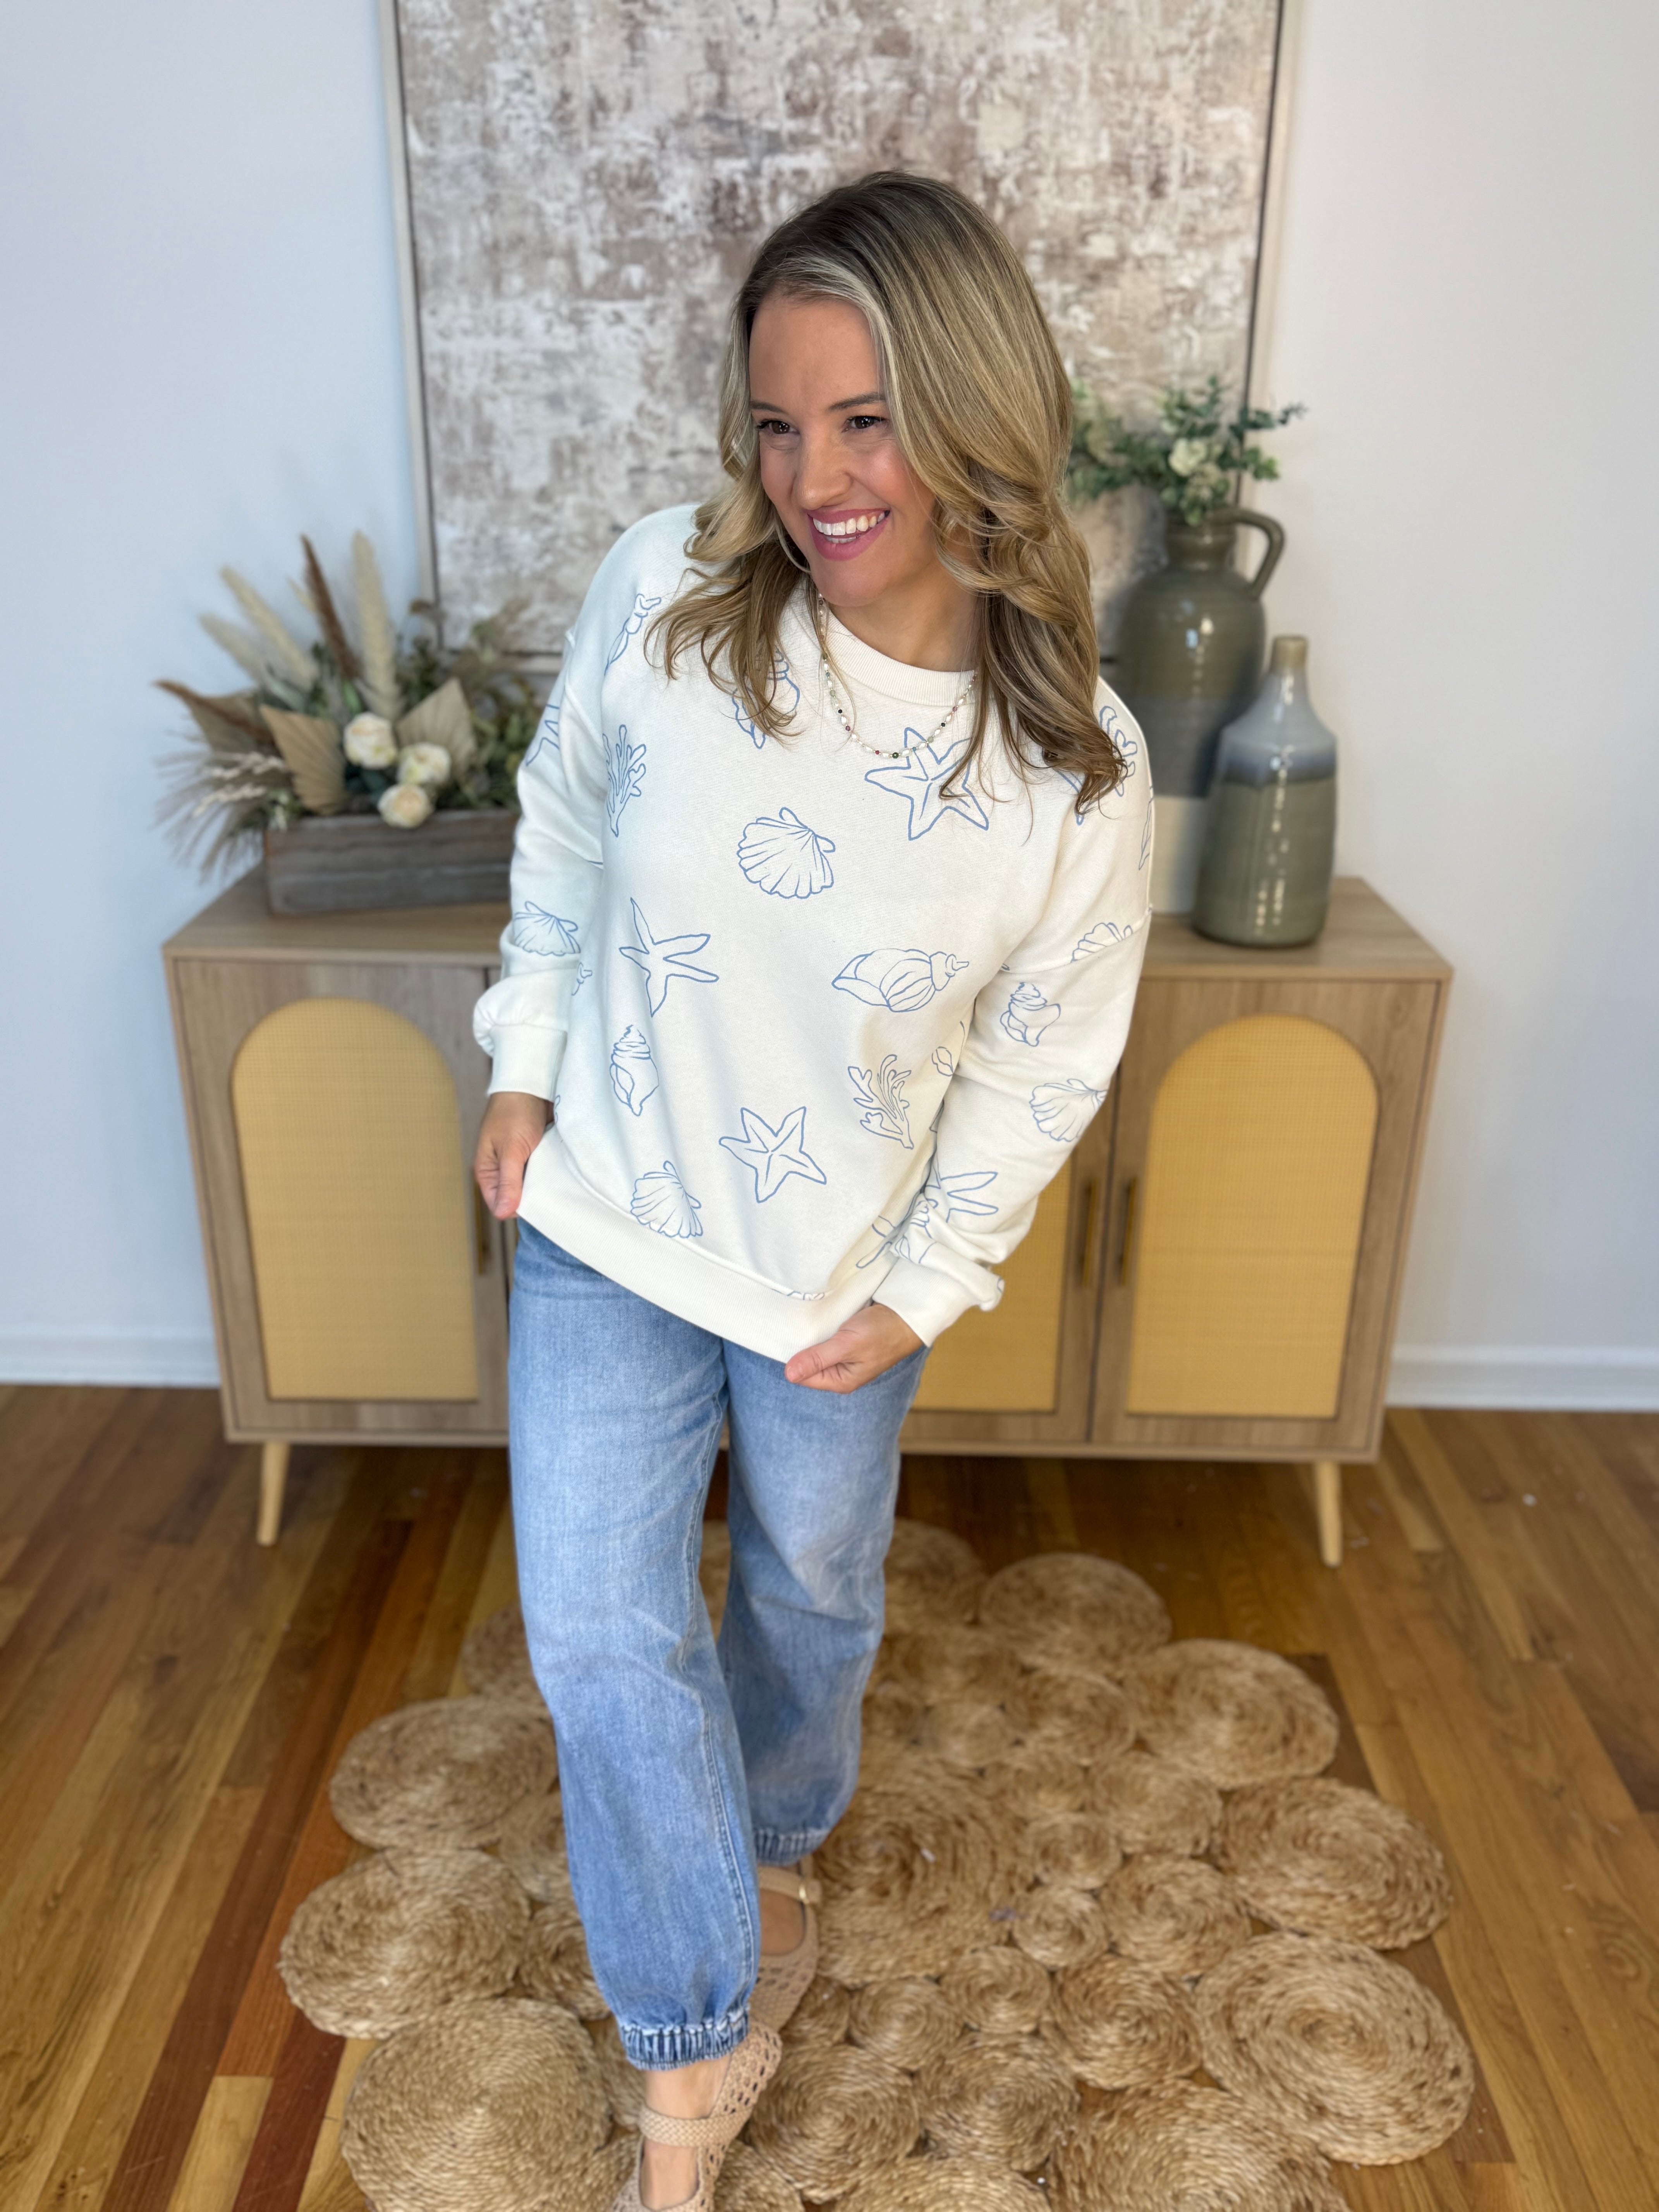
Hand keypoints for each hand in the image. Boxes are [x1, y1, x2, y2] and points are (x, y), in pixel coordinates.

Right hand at [473, 1090, 551, 1218]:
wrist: (531, 1083)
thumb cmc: (515, 1111)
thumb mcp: (511, 1150)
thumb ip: (509, 1181)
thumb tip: (502, 1213)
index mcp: (488, 1171)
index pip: (500, 1205)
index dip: (518, 1208)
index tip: (539, 1206)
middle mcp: (502, 1170)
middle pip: (518, 1197)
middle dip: (533, 1197)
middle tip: (552, 1196)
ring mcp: (520, 1162)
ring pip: (533, 1185)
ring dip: (544, 1185)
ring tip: (557, 1183)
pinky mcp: (536, 1154)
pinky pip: (544, 1172)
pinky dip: (551, 1172)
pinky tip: (561, 1171)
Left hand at [784, 1302, 923, 1393]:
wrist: (907, 1313)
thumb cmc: (881, 1332)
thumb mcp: (846, 1346)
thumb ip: (818, 1359)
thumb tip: (788, 1374)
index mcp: (840, 1381)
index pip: (803, 1376)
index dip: (794, 1358)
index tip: (790, 1338)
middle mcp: (841, 1372)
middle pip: (808, 1363)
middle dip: (802, 1347)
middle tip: (795, 1327)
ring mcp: (845, 1357)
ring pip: (816, 1349)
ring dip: (811, 1337)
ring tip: (806, 1322)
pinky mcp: (848, 1342)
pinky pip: (827, 1339)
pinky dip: (822, 1330)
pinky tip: (818, 1319)